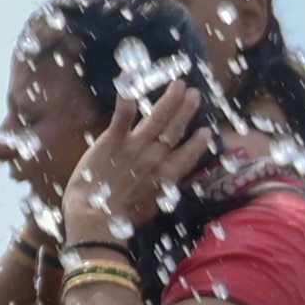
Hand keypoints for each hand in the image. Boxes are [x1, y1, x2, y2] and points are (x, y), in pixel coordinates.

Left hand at [57, 82, 213, 250]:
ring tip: (179, 85)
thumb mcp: (150, 209)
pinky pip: (123, 115)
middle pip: (175, 129)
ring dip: (169, 100)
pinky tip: (130, 82)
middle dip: (186, 110)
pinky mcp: (112, 141)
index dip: (198, 142)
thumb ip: (158, 192)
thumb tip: (163, 188)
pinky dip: (127, 99)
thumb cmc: (120, 221)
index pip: (188, 155)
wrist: (97, 219)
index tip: (207, 131)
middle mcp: (155, 158)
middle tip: (195, 94)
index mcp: (166, 177)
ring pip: (157, 117)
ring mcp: (135, 147)